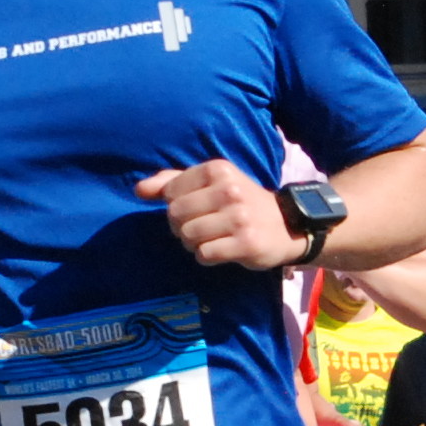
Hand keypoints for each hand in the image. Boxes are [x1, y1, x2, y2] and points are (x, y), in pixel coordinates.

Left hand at [136, 159, 302, 271]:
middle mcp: (229, 190)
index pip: (170, 192)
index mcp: (218, 169)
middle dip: (181, 226)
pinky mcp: (245, 243)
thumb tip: (139, 190)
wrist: (287, 224)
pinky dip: (206, 256)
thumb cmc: (240, 202)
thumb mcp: (210, 183)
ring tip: (210, 239)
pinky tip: (221, 250)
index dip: (175, 205)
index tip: (194, 208)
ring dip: (193, 243)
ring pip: (189, 236)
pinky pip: (205, 254)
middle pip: (176, 215)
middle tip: (199, 228)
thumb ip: (172, 182)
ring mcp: (239, 217)